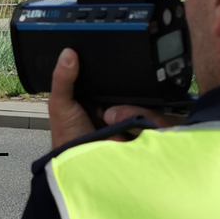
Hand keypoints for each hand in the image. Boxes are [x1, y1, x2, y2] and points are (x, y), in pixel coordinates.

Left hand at [49, 48, 184, 148]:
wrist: (80, 167)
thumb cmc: (68, 137)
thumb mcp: (60, 105)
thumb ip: (63, 79)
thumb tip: (68, 51)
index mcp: (103, 97)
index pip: (119, 78)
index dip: (121, 71)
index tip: (124, 59)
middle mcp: (123, 106)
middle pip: (140, 90)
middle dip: (132, 94)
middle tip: (109, 111)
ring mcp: (138, 120)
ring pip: (151, 105)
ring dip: (132, 112)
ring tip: (110, 123)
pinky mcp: (149, 133)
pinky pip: (158, 122)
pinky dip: (145, 124)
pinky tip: (125, 133)